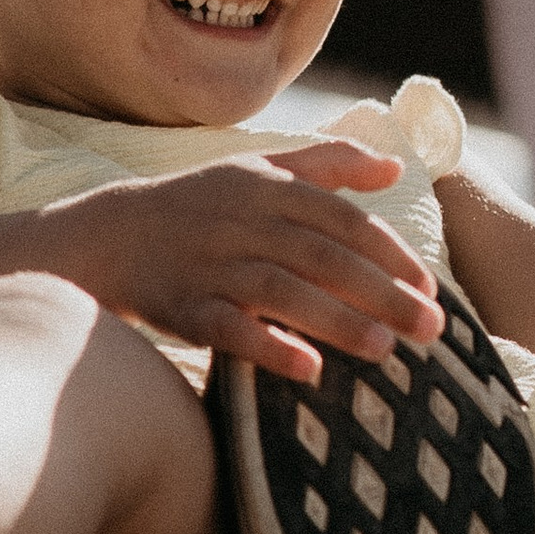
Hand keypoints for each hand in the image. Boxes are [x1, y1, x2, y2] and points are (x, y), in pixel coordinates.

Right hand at [32, 141, 446, 384]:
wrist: (104, 237)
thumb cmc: (193, 205)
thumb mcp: (253, 168)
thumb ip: (324, 164)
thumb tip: (391, 166)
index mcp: (265, 187)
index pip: (341, 218)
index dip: (389, 251)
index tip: (429, 285)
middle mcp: (242, 222)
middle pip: (322, 256)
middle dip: (381, 292)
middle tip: (430, 328)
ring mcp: (210, 265)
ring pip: (282, 290)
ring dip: (335, 319)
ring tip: (384, 350)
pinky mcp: (182, 307)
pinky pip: (229, 328)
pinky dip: (267, 346)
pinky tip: (308, 369)